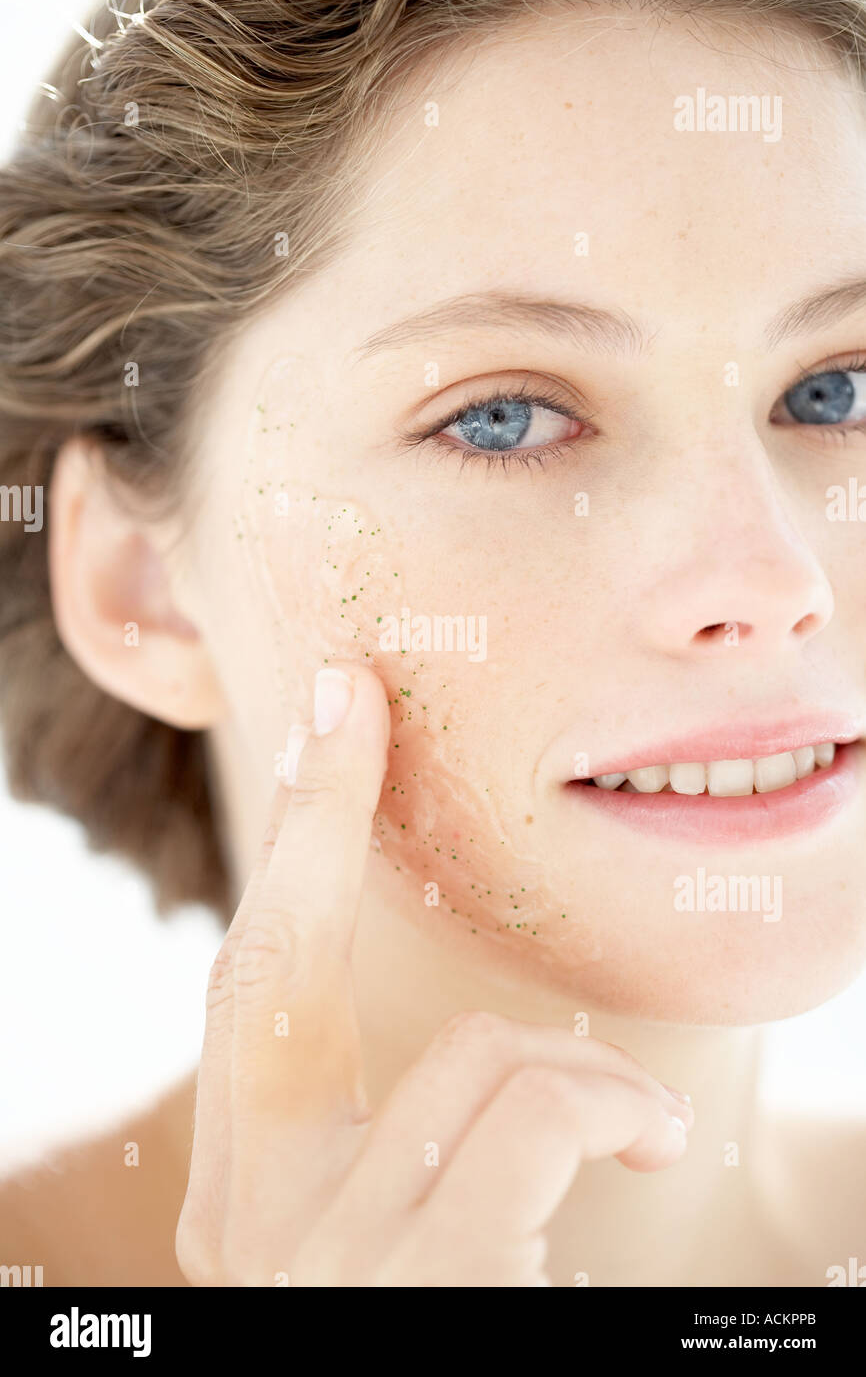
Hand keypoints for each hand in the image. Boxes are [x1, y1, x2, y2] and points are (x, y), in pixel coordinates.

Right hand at [175, 663, 692, 1286]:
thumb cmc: (472, 1304)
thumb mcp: (412, 1223)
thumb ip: (400, 1131)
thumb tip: (472, 1031)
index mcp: (244, 1196)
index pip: (255, 984)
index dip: (289, 836)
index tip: (324, 704)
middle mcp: (249, 1229)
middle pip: (275, 967)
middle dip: (317, 810)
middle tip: (352, 698)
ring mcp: (324, 1267)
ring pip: (473, 1053)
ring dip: (586, 1070)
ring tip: (643, 1119)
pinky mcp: (421, 1287)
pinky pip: (535, 1109)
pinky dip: (618, 1104)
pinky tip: (653, 1138)